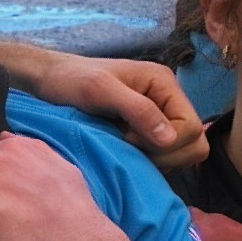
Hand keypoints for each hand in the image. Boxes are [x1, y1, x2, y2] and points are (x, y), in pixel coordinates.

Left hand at [0, 32, 205, 160]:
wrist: (47, 82)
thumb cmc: (70, 81)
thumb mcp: (101, 91)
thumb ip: (138, 111)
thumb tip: (170, 138)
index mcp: (164, 84)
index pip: (193, 128)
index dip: (166, 141)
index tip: (129, 137)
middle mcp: (167, 100)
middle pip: (194, 143)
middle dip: (165, 153)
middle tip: (128, 145)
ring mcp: (158, 117)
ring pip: (180, 154)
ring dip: (155, 158)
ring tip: (123, 146)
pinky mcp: (146, 132)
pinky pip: (162, 156)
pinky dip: (147, 159)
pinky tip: (123, 150)